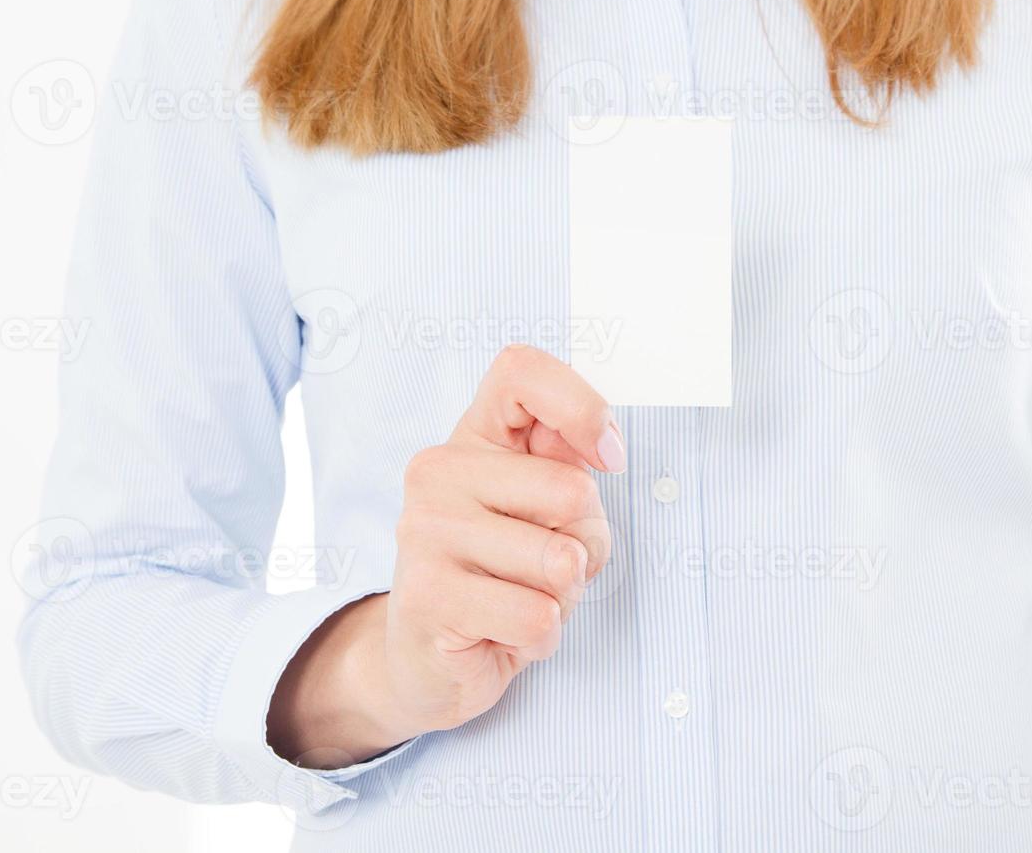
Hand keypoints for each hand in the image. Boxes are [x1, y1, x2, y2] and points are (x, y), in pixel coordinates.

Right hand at [267, 345, 624, 766]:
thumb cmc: (503, 573)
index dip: (583, 408)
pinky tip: (505, 633)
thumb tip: (600, 453)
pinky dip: (542, 636)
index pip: (521, 371)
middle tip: (547, 566)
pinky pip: (537, 617)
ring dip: (564, 597)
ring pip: (560, 562)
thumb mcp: (546, 510)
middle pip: (570, 489)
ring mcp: (424, 532)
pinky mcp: (428, 596)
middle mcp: (436, 471)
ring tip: (522, 599)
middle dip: (585, 542)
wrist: (428, 660)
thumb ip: (570, 469)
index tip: (607, 458)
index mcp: (471, 436)